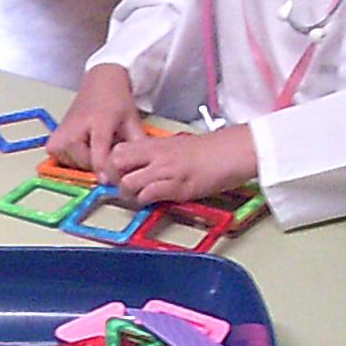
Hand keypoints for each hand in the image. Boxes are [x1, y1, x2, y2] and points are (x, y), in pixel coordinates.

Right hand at [50, 65, 144, 171]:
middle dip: (100, 166)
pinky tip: (84, 148)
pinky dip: (75, 160)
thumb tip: (138, 170)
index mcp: (98, 122)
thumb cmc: (117, 102)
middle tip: (110, 156)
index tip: (110, 181)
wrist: (99, 83)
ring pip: (76, 165)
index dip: (105, 171)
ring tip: (97, 149)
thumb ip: (135, 146)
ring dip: (88, 164)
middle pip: (87, 163)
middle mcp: (75, 128)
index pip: (98, 154)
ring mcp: (60, 135)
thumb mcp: (132, 121)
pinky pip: (64, 162)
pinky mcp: (52, 142)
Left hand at [106, 123, 256, 206]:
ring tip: (138, 197)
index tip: (117, 174)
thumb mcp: (177, 145)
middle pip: (116, 164)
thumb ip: (157, 153)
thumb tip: (143, 164)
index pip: (118, 150)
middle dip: (115, 178)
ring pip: (128, 183)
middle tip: (123, 186)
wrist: (233, 151)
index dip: (113, 165)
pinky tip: (153, 201)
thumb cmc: (210, 150)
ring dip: (129, 195)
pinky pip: (149, 195)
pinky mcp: (178, 186)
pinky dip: (146, 201)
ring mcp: (166, 170)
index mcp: (156, 144)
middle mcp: (157, 155)